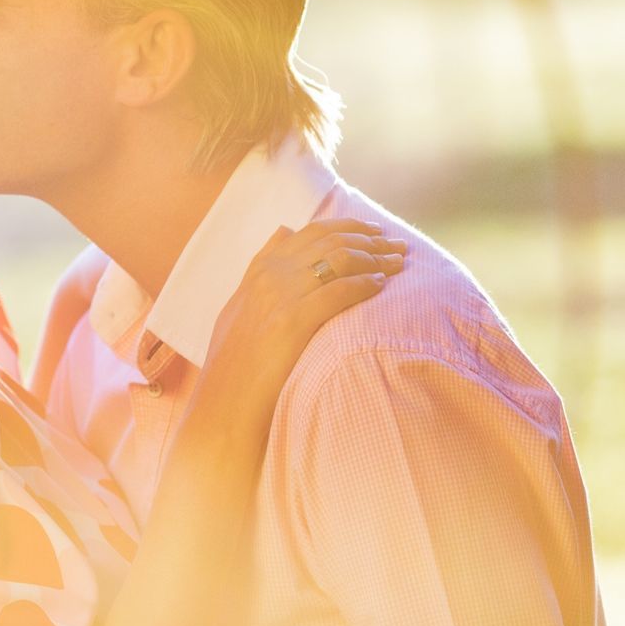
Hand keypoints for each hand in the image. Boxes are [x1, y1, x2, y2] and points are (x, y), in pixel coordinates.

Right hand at [198, 218, 405, 416]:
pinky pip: (339, 291)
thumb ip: (262, 266)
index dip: (350, 227)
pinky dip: (365, 284)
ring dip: (377, 258)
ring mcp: (281, 295)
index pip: (313, 231)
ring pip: (340, 259)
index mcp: (261, 268)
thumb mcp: (241, 303)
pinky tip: (382, 285)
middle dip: (372, 240)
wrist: (224, 398)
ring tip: (399, 263)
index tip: (375, 231)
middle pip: (332, 241)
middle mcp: (271, 274)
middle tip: (399, 246)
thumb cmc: (235, 360)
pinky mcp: (292, 321)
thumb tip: (284, 230)